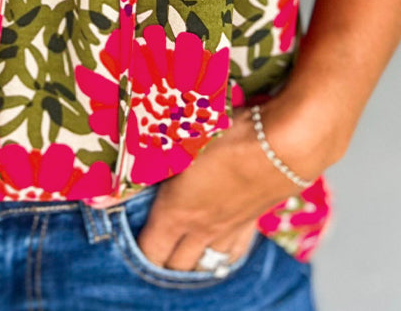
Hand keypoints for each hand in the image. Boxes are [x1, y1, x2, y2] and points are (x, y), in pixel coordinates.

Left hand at [134, 88, 344, 271]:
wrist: (285, 144)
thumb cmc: (229, 135)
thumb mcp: (182, 139)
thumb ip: (152, 156)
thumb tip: (115, 179)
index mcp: (177, 212)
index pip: (150, 250)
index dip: (137, 249)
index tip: (130, 236)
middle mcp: (202, 229)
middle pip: (176, 265)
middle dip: (162, 261)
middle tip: (154, 245)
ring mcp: (230, 230)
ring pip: (206, 263)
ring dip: (191, 261)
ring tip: (181, 253)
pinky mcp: (253, 223)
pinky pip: (233, 253)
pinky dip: (221, 256)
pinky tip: (218, 250)